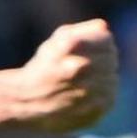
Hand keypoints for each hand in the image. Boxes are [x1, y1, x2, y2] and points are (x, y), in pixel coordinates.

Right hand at [4, 19, 119, 131]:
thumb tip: (104, 27)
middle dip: (98, 61)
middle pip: (111, 58)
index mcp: (72, 45)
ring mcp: (89, 90)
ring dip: (101, 79)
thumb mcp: (56, 41)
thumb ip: (83, 30)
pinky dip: (100, 97)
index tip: (83, 52)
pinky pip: (109, 98)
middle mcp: (81, 66)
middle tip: (78, 70)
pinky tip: (82, 98)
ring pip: (112, 79)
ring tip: (78, 85)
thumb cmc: (43, 68)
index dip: (97, 44)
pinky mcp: (94, 111)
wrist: (24, 102)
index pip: (106, 39)